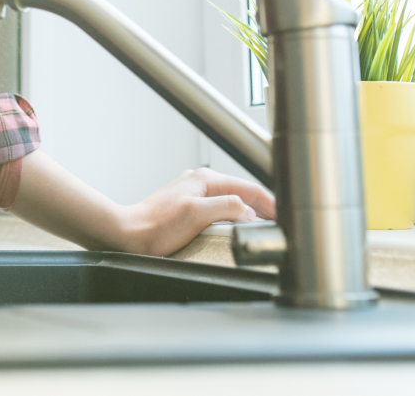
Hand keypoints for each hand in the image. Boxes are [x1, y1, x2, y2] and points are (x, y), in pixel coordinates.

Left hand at [117, 167, 275, 256]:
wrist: (128, 234)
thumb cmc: (155, 226)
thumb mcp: (197, 214)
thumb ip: (227, 207)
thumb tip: (249, 210)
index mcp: (205, 180)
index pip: (249, 188)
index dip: (271, 203)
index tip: (286, 217)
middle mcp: (200, 182)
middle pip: (242, 193)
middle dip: (264, 207)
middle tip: (282, 224)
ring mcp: (193, 194)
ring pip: (232, 200)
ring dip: (250, 212)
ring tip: (267, 226)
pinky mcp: (188, 208)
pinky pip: (220, 209)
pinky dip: (235, 216)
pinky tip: (239, 227)